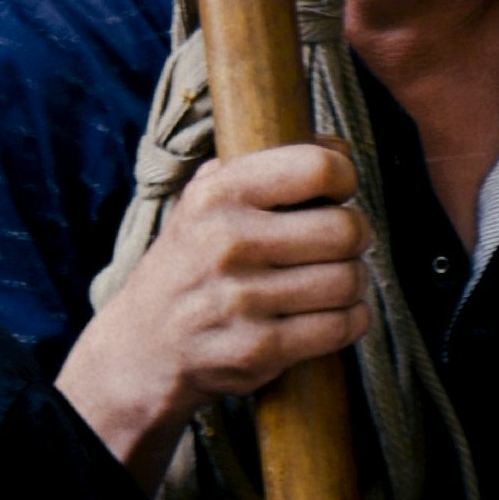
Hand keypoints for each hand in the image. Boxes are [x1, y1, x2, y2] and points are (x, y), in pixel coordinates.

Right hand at [56, 139, 367, 468]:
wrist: (141, 346)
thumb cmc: (190, 261)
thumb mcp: (205, 199)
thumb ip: (265, 165)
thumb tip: (340, 148)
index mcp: (218, 194)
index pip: (317, 167)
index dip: (343, 177)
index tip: (337, 192)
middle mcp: (227, 243)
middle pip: (344, 229)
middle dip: (357, 235)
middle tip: (345, 241)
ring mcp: (242, 301)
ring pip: (348, 281)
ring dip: (355, 280)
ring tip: (338, 278)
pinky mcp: (257, 350)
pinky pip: (340, 327)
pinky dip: (351, 319)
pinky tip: (336, 312)